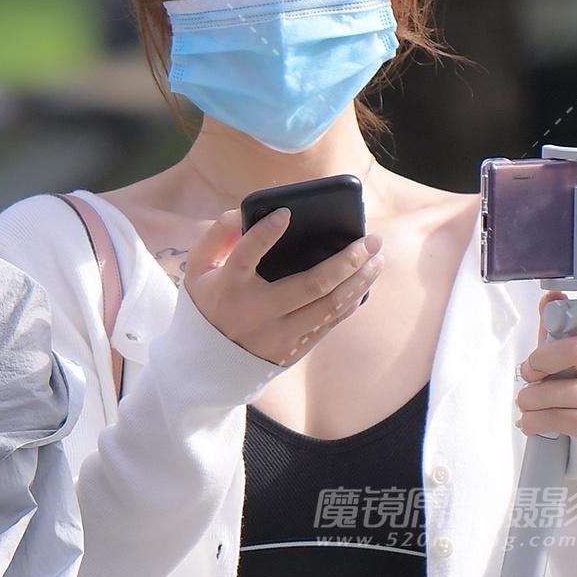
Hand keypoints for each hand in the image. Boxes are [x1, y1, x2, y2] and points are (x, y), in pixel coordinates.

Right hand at [183, 207, 382, 366]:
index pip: (246, 256)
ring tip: (377, 259)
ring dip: (359, 281)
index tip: (287, 212)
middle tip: (370, 239)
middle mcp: (257, 313)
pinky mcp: (292, 350)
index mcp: (230, 287)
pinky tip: (363, 282)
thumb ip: (217, 235)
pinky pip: (329, 324)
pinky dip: (350, 301)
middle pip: (311, 285)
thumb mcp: (199, 270)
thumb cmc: (208, 305)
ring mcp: (278, 335)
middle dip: (347, 259)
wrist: (207, 365)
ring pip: (329, 307)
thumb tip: (245, 211)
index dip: (266, 234)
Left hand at [518, 277, 576, 440]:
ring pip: (564, 392)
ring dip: (531, 398)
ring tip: (524, 399)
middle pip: (576, 351)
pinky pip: (562, 419)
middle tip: (527, 371)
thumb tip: (549, 298)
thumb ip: (558, 323)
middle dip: (540, 362)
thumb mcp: (569, 345)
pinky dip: (536, 420)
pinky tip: (530, 419)